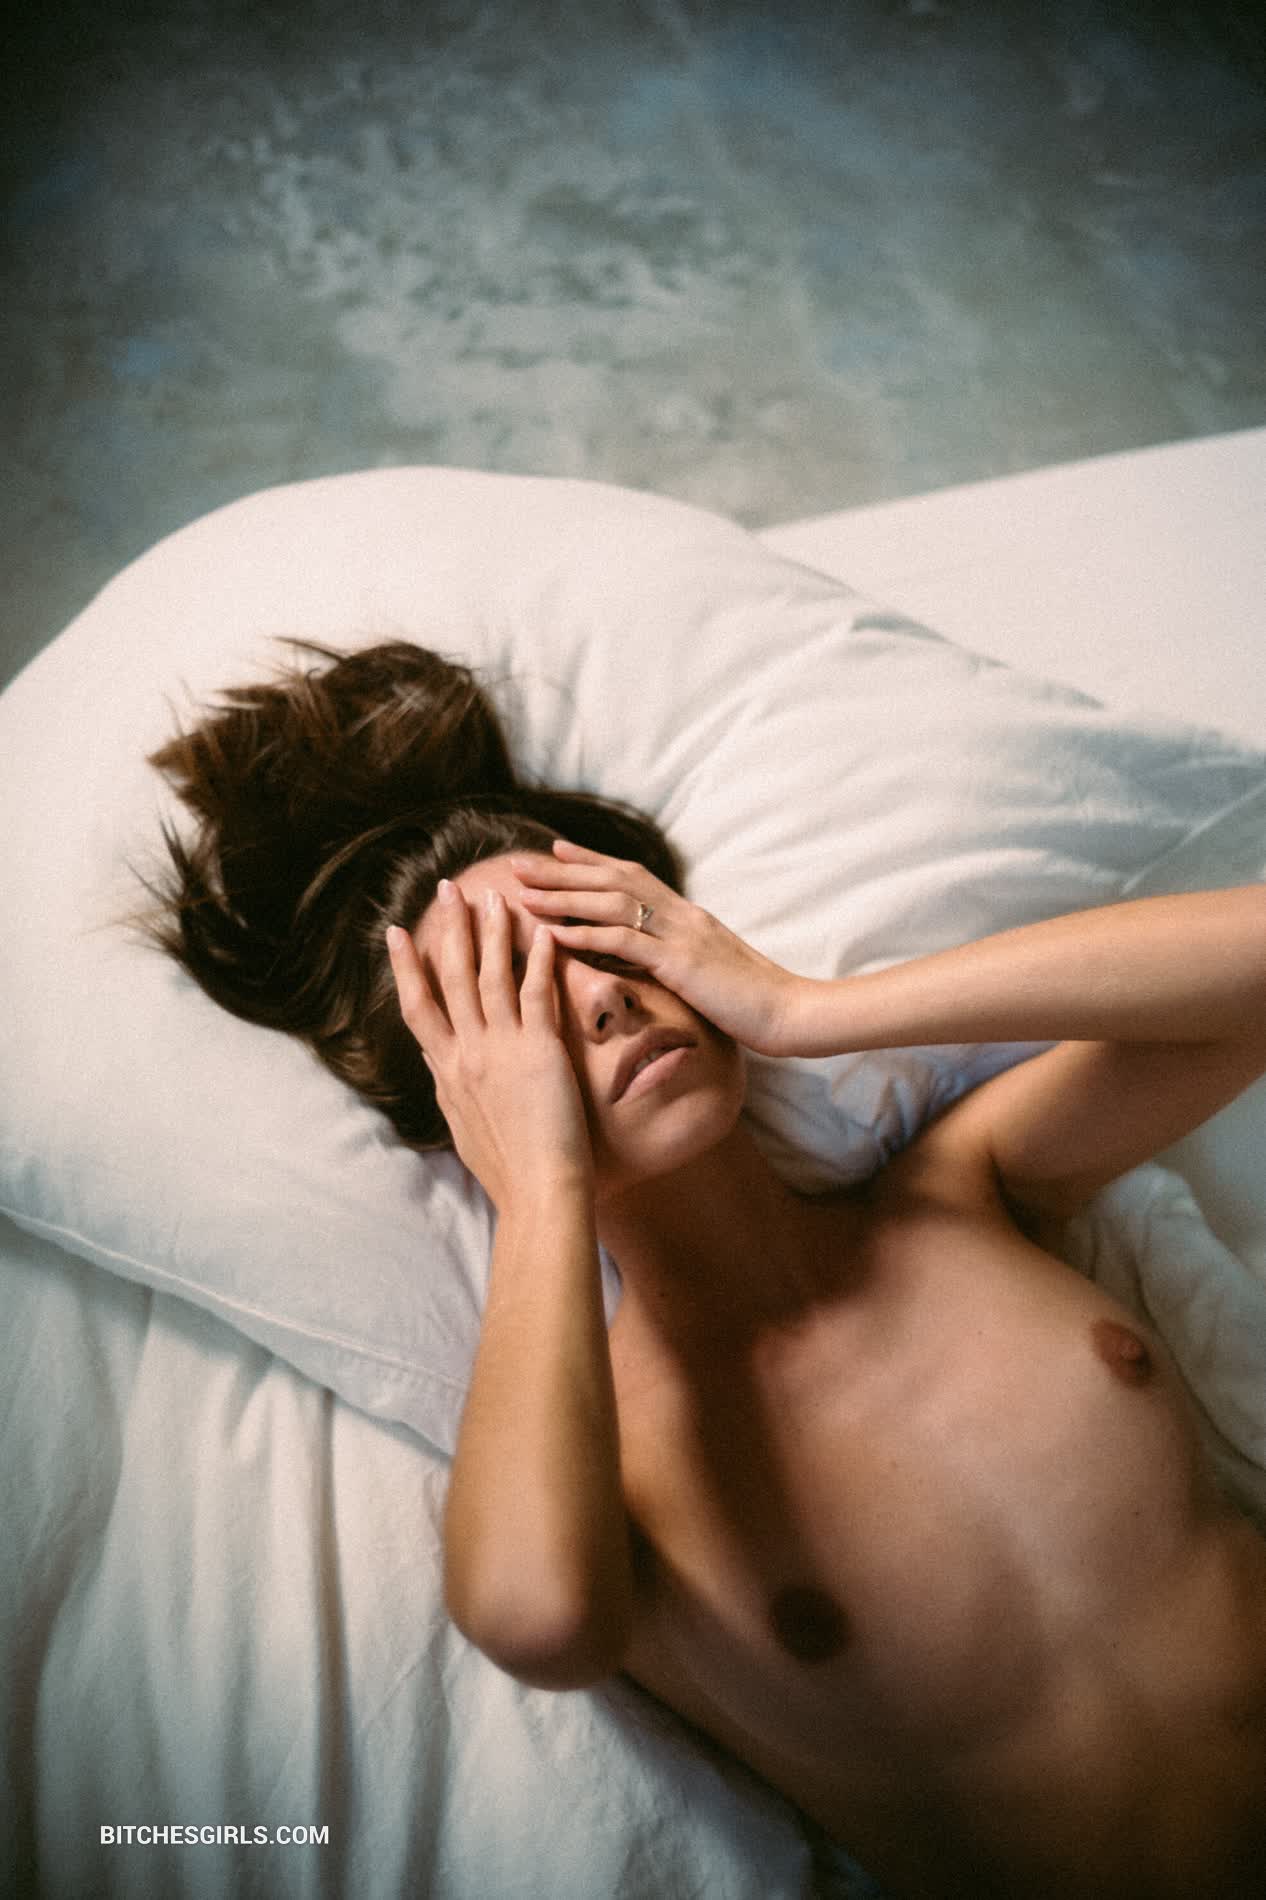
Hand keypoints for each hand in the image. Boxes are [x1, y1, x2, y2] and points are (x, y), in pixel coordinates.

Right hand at [386, 883, 593, 1211]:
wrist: (537, 1191)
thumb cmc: (505, 1172)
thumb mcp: (461, 1128)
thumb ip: (448, 1089)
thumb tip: (436, 1063)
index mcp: (446, 1071)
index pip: (418, 1005)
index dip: (405, 966)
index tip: (397, 933)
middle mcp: (467, 1052)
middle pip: (450, 977)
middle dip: (447, 929)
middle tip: (446, 889)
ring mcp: (501, 1048)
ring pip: (490, 976)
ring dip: (491, 932)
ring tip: (493, 895)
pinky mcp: (539, 1050)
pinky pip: (537, 993)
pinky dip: (538, 960)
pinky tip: (542, 931)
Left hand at [511, 840, 803, 1056]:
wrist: (791, 1013)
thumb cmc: (752, 1001)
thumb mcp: (709, 970)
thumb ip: (679, 955)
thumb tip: (651, 955)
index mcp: (687, 915)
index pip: (631, 875)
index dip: (590, 862)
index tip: (553, 852)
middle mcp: (681, 915)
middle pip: (612, 880)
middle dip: (561, 872)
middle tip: (517, 864)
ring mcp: (681, 935)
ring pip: (611, 903)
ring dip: (562, 897)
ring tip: (522, 893)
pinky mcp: (681, 963)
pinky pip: (624, 942)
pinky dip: (586, 934)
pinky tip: (553, 934)